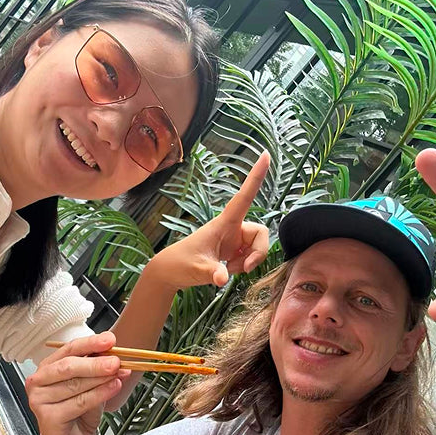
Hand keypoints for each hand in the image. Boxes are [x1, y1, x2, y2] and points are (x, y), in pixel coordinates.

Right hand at [26, 332, 125, 434]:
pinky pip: (78, 402)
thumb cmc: (78, 413)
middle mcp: (38, 381)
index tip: (110, 340)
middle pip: (68, 366)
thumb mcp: (92, 386)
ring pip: (75, 384)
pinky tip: (113, 388)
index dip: (90, 343)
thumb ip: (100, 372)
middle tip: (116, 361)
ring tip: (119, 374)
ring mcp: (39, 399)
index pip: (69, 349)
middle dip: (95, 362)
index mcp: (47, 367)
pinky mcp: (47, 417)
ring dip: (100, 378)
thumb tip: (118, 358)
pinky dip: (99, 394)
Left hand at [149, 151, 269, 289]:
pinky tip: (226, 269)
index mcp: (223, 224)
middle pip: (261, 233)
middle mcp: (231, 228)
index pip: (244, 197)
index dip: (255, 177)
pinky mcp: (232, 251)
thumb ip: (213, 273)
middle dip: (258, 253)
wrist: (170, 272)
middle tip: (244, 269)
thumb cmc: (181, 263)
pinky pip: (249, 257)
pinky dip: (242, 266)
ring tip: (227, 269)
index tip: (265, 155)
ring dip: (248, 262)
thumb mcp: (197, 269)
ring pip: (256, 248)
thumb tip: (222, 279)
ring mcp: (233, 240)